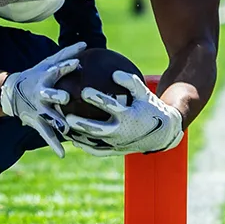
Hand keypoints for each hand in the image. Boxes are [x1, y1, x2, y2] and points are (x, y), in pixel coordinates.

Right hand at [0, 42, 85, 156]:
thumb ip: (66, 54)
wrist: (12, 93)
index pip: (56, 70)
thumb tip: (85, 43)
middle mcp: (41, 94)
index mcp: (45, 78)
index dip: (65, 67)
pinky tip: (63, 153)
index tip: (77, 63)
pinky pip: (47, 134)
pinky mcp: (36, 122)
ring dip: (57, 122)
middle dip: (56, 95)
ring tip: (66, 129)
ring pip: (49, 116)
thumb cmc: (37, 76)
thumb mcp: (48, 63)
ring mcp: (38, 109)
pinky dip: (54, 144)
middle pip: (49, 94)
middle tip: (65, 97)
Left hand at [67, 71, 183, 154]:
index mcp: (129, 116)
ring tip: (62, 127)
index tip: (83, 90)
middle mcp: (122, 132)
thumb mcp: (144, 93)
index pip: (111, 106)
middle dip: (81, 123)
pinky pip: (97, 151)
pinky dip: (85, 146)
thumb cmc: (150, 108)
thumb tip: (114, 72)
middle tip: (66, 116)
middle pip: (97, 129)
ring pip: (93, 142)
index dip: (98, 98)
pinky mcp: (115, 151)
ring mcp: (117, 143)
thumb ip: (130, 82)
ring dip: (77, 136)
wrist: (162, 134)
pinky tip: (73, 139)